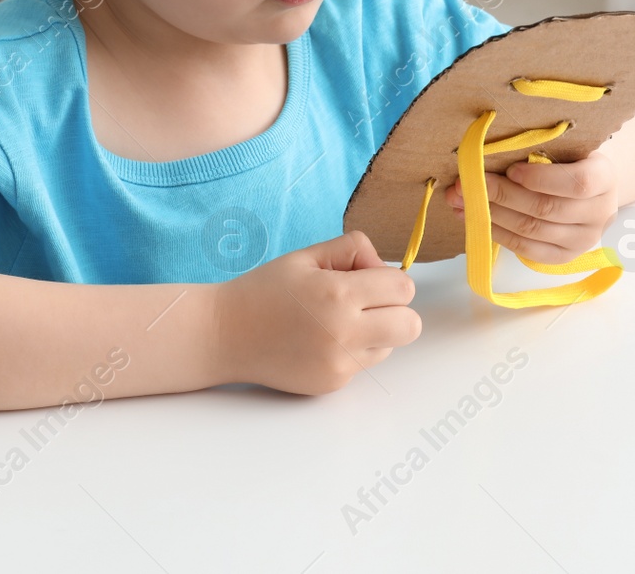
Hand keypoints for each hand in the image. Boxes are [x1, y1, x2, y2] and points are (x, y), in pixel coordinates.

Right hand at [211, 230, 420, 394]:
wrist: (225, 335)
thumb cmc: (264, 290)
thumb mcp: (307, 256)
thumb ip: (352, 250)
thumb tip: (383, 266)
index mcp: (338, 294)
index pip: (403, 289)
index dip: (389, 280)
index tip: (366, 277)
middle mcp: (343, 333)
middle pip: (410, 325)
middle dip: (395, 309)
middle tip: (366, 301)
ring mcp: (339, 364)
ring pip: (391, 346)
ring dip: (378, 331)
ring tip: (339, 321)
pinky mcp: (332, 384)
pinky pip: (365, 364)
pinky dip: (354, 351)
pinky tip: (322, 341)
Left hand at [444, 150, 618, 264]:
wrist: (592, 191)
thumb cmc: (571, 161)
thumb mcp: (567, 148)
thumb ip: (539, 151)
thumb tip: (487, 155)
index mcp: (604, 178)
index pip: (577, 183)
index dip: (540, 178)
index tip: (510, 169)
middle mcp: (600, 212)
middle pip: (546, 208)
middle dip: (501, 195)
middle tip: (466, 184)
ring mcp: (584, 239)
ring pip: (532, 230)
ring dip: (492, 215)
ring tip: (462, 202)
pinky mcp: (566, 256)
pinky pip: (528, 249)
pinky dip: (499, 234)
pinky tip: (477, 220)